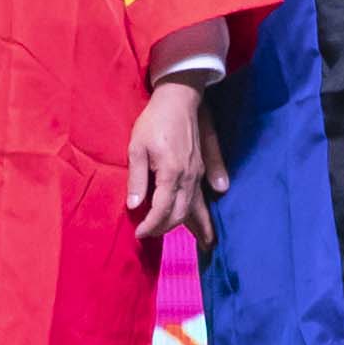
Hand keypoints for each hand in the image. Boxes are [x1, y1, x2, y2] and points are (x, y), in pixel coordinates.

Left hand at [126, 78, 218, 235]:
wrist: (179, 99)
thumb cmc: (154, 121)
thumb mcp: (137, 148)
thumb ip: (137, 178)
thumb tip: (135, 205)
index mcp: (171, 173)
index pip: (162, 210)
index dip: (151, 225)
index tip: (140, 233)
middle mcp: (189, 178)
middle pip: (181, 214)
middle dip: (166, 228)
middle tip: (151, 234)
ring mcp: (199, 174)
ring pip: (196, 208)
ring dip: (194, 227)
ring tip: (202, 244)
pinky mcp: (202, 169)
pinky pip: (204, 197)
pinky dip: (205, 213)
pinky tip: (209, 224)